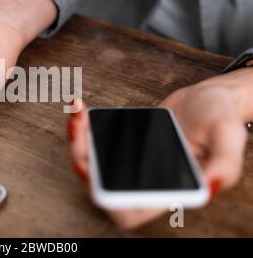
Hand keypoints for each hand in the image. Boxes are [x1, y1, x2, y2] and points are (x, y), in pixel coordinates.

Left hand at [69, 69, 251, 228]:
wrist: (206, 98)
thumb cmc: (218, 117)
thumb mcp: (228, 134)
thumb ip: (224, 163)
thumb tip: (209, 186)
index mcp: (168, 188)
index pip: (130, 209)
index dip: (106, 196)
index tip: (89, 167)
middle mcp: (145, 180)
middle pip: (102, 185)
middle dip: (81, 158)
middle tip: (78, 128)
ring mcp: (131, 162)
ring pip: (93, 164)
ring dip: (78, 141)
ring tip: (78, 113)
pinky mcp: (122, 144)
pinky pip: (95, 144)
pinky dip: (84, 128)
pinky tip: (81, 110)